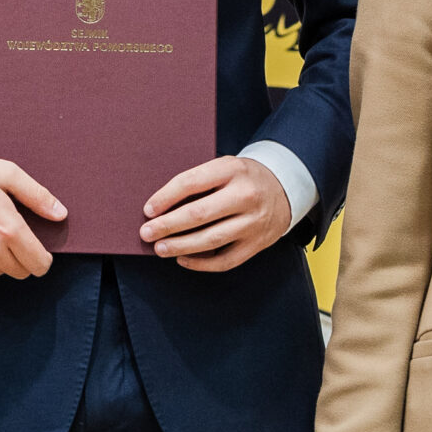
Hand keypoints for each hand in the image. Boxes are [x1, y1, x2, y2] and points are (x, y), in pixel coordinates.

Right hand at [0, 152, 66, 277]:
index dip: (44, 258)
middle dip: (23, 258)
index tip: (40, 250)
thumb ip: (37, 195)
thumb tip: (60, 214)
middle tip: (13, 235)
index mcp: (7, 229)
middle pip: (21, 272)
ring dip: (1, 259)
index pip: (39, 264)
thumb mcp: (4, 172)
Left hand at [141, 155, 291, 270]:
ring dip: (181, 246)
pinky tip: (183, 260)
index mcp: (233, 170)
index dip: (166, 198)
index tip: (148, 210)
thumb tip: (160, 207)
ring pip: (211, 239)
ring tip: (160, 249)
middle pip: (199, 214)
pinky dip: (201, 263)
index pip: (192, 183)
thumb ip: (198, 182)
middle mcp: (246, 195)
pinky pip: (225, 260)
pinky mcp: (257, 244)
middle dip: (168, 226)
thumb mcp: (224, 167)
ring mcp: (253, 222)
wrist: (285, 188)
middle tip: (146, 233)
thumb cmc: (243, 178)